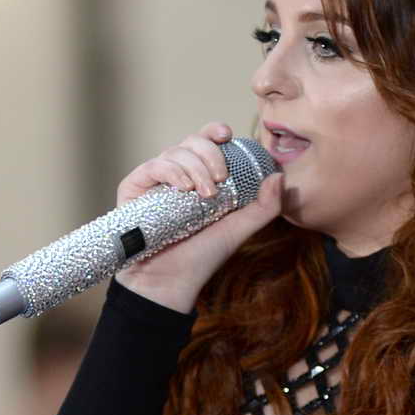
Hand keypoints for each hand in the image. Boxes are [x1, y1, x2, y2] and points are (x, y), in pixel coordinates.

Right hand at [114, 122, 283, 312]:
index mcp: (200, 179)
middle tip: (218, 180)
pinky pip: (153, 165)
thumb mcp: (238, 230)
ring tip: (203, 195)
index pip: (206, 143)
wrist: (170, 282)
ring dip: (194, 167)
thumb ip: (263, 207)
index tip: (227, 135)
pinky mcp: (134, 188)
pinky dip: (171, 171)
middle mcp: (177, 175)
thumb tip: (280, 176)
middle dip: (209, 154)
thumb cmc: (202, 258)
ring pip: (174, 151)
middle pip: (192, 142)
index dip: (215, 132)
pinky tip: (183, 188)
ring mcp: (155, 181)